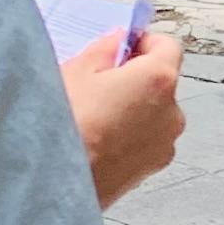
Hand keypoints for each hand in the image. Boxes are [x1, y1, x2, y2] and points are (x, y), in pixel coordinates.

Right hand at [62, 28, 185, 205]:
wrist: (51, 182)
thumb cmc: (66, 124)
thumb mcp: (79, 70)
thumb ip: (107, 47)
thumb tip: (118, 42)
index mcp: (159, 80)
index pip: (168, 46)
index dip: (144, 43)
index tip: (122, 47)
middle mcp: (172, 114)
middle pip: (161, 83)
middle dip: (136, 78)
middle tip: (100, 83)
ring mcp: (163, 146)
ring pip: (153, 114)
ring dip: (133, 109)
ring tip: (96, 116)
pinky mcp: (150, 172)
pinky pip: (145, 142)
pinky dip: (129, 137)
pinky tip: (98, 140)